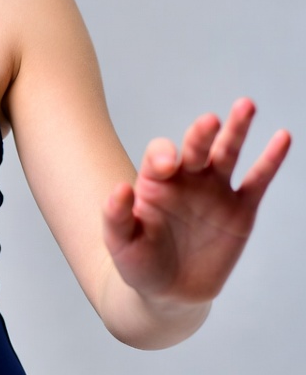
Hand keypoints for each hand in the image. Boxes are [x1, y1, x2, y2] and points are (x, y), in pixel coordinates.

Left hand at [103, 98, 290, 305]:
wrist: (169, 291)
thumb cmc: (139, 262)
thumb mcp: (119, 242)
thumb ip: (115, 216)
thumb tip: (119, 188)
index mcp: (154, 181)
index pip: (159, 156)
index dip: (163, 155)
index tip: (168, 167)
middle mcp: (185, 178)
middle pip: (194, 147)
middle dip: (201, 133)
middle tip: (210, 120)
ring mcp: (214, 191)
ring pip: (226, 153)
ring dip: (236, 129)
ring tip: (246, 105)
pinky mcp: (240, 211)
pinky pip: (257, 181)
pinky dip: (271, 159)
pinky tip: (282, 137)